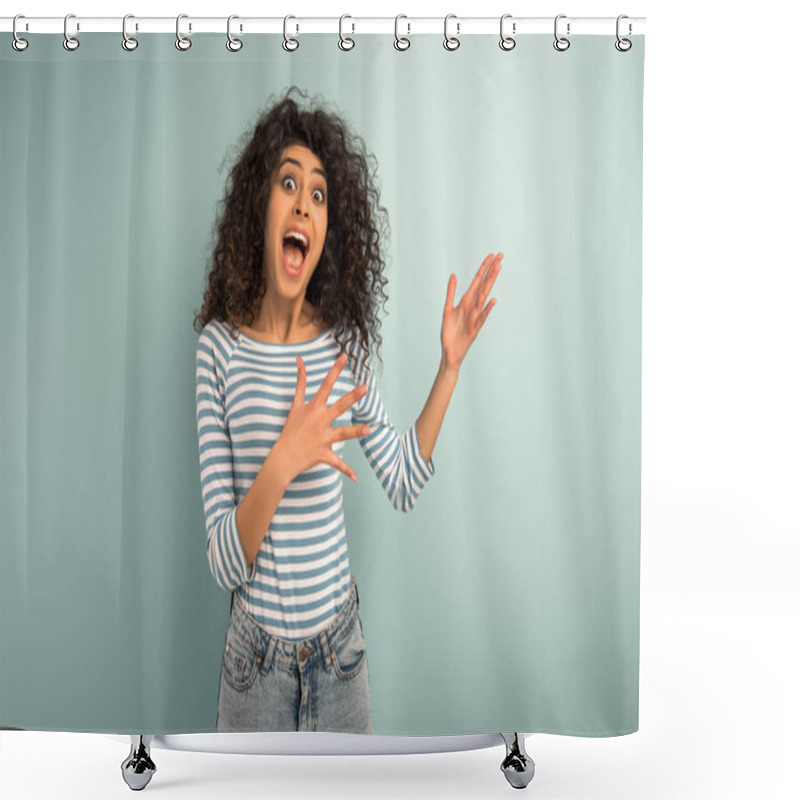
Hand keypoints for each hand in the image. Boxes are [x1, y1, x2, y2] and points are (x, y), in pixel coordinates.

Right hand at [273, 353, 369, 483]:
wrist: (283, 456)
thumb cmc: (291, 429)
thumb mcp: (295, 405)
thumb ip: (300, 382)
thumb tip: (299, 360)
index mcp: (314, 408)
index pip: (326, 385)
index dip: (335, 370)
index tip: (344, 356)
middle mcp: (320, 421)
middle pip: (339, 406)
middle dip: (352, 397)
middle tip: (364, 388)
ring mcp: (323, 438)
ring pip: (342, 434)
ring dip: (355, 432)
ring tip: (368, 429)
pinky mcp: (324, 454)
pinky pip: (337, 463)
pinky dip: (346, 471)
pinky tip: (356, 478)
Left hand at [441, 252, 502, 371]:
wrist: (449, 352)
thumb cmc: (450, 332)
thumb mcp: (448, 309)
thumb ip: (451, 292)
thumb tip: (453, 274)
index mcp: (467, 301)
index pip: (477, 281)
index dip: (483, 268)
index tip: (491, 255)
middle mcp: (473, 307)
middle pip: (484, 285)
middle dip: (491, 270)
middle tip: (500, 256)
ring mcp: (475, 317)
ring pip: (484, 297)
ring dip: (490, 283)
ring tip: (497, 269)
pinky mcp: (474, 329)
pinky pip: (481, 318)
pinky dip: (487, 309)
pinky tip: (492, 300)